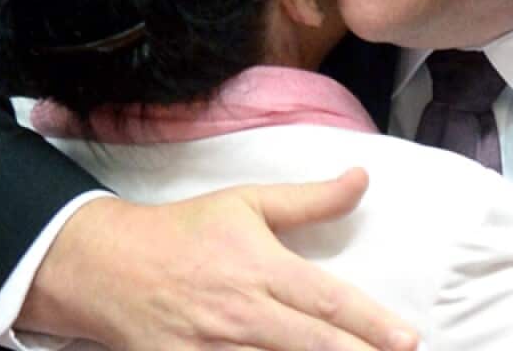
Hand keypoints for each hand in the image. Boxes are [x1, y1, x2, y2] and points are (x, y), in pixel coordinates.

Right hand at [18, 168, 418, 350]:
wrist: (105, 265)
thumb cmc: (184, 231)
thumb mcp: (246, 203)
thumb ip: (307, 200)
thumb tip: (362, 178)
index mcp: (260, 267)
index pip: (326, 300)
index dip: (370, 322)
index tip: (407, 339)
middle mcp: (241, 312)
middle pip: (310, 345)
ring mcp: (213, 349)